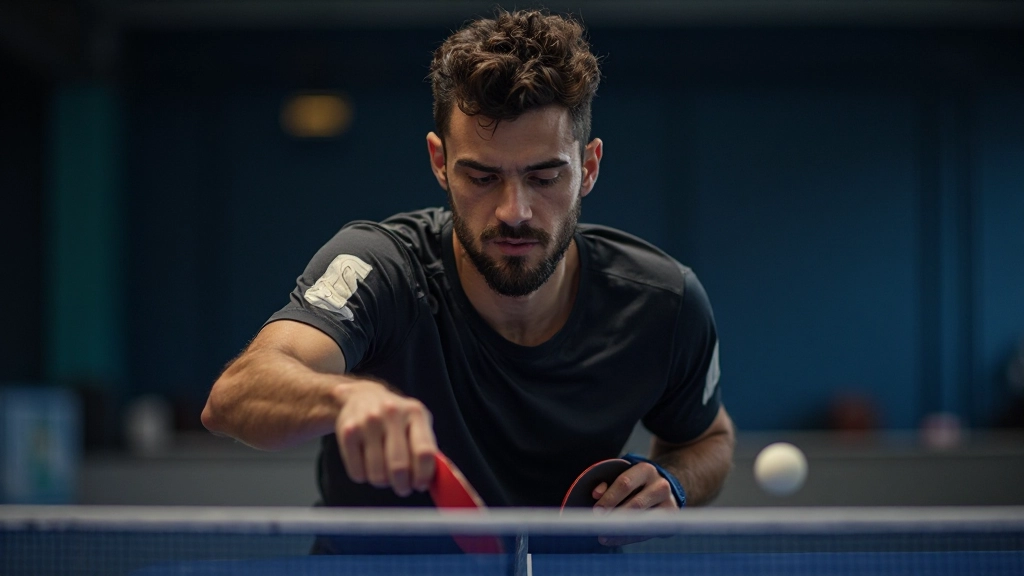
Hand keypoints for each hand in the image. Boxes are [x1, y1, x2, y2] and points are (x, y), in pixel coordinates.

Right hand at [335, 380, 437, 496]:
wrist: (362, 396)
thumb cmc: (397, 419)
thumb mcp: (418, 424)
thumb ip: (431, 451)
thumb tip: (448, 483)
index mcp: (415, 413)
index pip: (424, 452)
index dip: (423, 476)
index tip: (420, 485)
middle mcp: (391, 414)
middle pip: (399, 467)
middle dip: (403, 485)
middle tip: (403, 487)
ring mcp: (367, 422)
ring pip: (377, 474)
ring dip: (383, 482)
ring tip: (384, 472)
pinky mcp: (347, 432)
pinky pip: (357, 473)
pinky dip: (364, 477)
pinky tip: (367, 464)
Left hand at [592, 462, 677, 545]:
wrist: (662, 486)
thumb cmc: (635, 482)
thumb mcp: (623, 476)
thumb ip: (607, 483)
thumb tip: (596, 494)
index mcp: (645, 470)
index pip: (625, 483)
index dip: (610, 498)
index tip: (597, 510)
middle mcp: (660, 485)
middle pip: (636, 503)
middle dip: (616, 516)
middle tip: (599, 525)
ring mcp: (669, 502)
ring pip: (644, 519)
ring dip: (622, 530)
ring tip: (604, 537)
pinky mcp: (670, 517)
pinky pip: (649, 530)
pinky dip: (631, 536)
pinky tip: (617, 539)